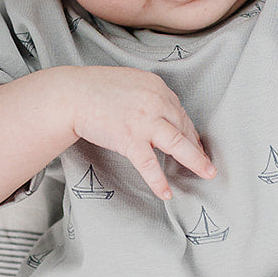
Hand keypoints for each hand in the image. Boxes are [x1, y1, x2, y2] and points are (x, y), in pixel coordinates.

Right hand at [65, 66, 214, 199]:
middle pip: (182, 127)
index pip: (179, 112)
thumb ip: (148, 97)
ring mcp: (144, 121)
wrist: (70, 94)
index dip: (189, 130)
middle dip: (196, 147)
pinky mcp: (130, 138)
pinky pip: (149, 164)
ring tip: (207, 174)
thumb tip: (160, 116)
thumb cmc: (95, 89)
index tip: (194, 142)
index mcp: (156, 87)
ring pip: (177, 143)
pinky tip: (166, 193)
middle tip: (206, 163)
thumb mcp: (130, 83)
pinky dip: (158, 180)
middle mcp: (155, 101)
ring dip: (196, 160)